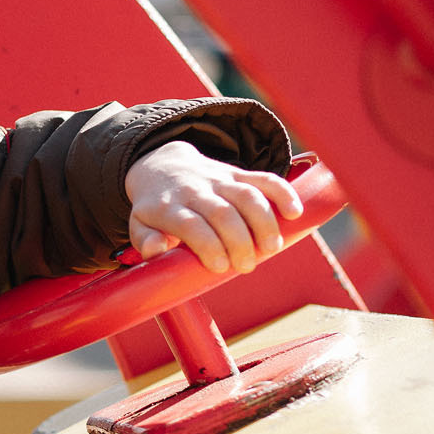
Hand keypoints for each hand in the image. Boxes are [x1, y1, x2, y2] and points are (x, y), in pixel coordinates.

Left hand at [124, 140, 303, 273]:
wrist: (161, 167)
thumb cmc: (155, 208)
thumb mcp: (139, 224)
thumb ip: (144, 241)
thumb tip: (154, 251)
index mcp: (168, 207)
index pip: (191, 224)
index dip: (208, 246)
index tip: (219, 267)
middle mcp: (195, 190)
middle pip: (223, 213)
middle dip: (239, 242)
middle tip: (246, 267)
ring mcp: (218, 179)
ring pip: (246, 196)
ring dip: (264, 223)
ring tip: (271, 248)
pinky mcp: (237, 173)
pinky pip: (263, 178)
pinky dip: (283, 193)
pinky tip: (295, 214)